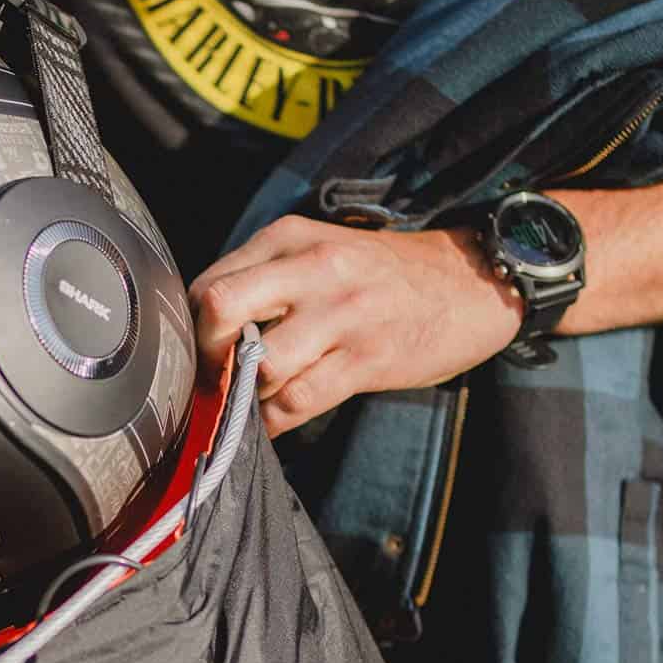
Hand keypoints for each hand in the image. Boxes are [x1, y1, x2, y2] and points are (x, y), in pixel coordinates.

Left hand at [190, 216, 526, 435]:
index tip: (194, 355)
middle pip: (221, 307)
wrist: (471, 282)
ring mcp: (341, 315)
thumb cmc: (382, 276)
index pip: (209, 282)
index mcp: (290, 238)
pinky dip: (273, 423)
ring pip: (259, 364)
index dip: (192, 328)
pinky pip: (298, 401)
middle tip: (208, 381)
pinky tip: (270, 424)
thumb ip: (264, 278)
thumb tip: (203, 331)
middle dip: (203, 354)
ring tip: (248, 403)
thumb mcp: (320, 251)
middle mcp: (312, 269)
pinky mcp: (366, 358)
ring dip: (245, 396)